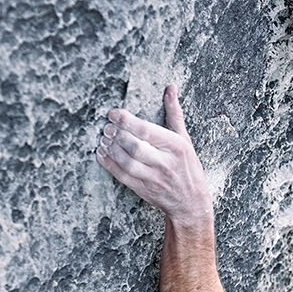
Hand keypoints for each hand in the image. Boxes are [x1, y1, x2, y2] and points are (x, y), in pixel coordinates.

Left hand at [95, 86, 211, 220]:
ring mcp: (154, 178)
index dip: (127, 121)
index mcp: (176, 147)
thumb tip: (170, 88)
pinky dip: (109, 165)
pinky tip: (101, 154)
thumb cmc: (188, 168)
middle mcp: (165, 163)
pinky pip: (123, 176)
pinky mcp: (144, 190)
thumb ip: (174, 114)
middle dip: (117, 135)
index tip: (113, 114)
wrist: (191, 204)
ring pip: (127, 163)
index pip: (147, 131)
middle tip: (106, 127)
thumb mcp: (185, 140)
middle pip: (135, 147)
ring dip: (111, 150)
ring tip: (102, 139)